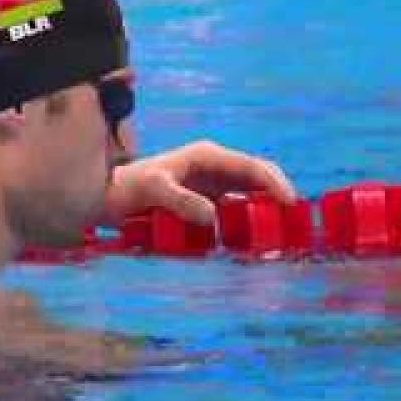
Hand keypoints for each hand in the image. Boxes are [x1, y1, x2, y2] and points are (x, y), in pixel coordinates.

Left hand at [103, 140, 295, 225]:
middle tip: (293, 227)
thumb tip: (212, 217)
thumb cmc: (127, 188)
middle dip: (277, 200)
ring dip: (265, 215)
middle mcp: (214, 168)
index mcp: (207, 156)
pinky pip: (235, 213)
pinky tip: (254, 244)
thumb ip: (181, 201)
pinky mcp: (206, 204)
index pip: (252, 166)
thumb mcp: (153, 190)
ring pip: (250, 198)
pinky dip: (248, 226)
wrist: (107, 198)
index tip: (289, 205)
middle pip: (257, 181)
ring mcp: (211, 187)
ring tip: (280, 238)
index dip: (275, 183)